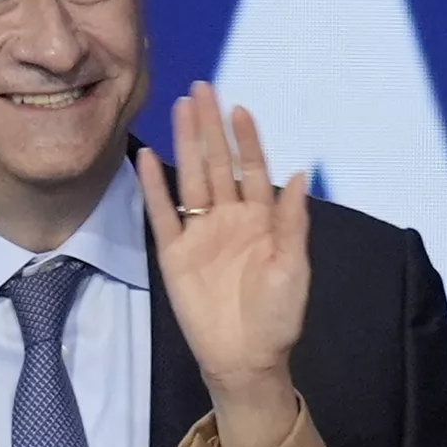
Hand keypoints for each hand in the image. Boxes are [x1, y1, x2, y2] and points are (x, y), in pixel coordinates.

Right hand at [140, 82, 312, 446]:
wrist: (246, 357)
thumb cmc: (278, 317)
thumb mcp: (294, 267)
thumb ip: (293, 220)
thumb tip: (300, 173)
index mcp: (262, 222)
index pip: (253, 170)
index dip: (248, 140)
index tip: (240, 108)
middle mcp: (230, 220)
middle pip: (217, 164)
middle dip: (211, 128)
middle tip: (203, 89)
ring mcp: (200, 233)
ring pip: (191, 179)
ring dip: (185, 144)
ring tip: (180, 109)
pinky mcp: (175, 252)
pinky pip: (162, 213)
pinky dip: (153, 186)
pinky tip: (146, 156)